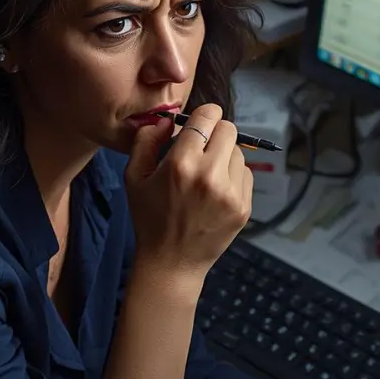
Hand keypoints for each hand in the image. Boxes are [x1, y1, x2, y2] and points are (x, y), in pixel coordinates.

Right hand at [125, 103, 253, 283]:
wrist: (171, 263)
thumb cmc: (149, 218)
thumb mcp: (134, 177)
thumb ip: (146, 140)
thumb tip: (167, 120)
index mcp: (181, 163)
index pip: (208, 116)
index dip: (204, 115)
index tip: (198, 124)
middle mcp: (209, 175)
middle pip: (229, 129)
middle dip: (215, 133)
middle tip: (202, 148)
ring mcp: (231, 192)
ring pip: (238, 152)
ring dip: (224, 155)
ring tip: (206, 174)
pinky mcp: (244, 206)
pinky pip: (245, 174)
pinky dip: (232, 176)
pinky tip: (215, 191)